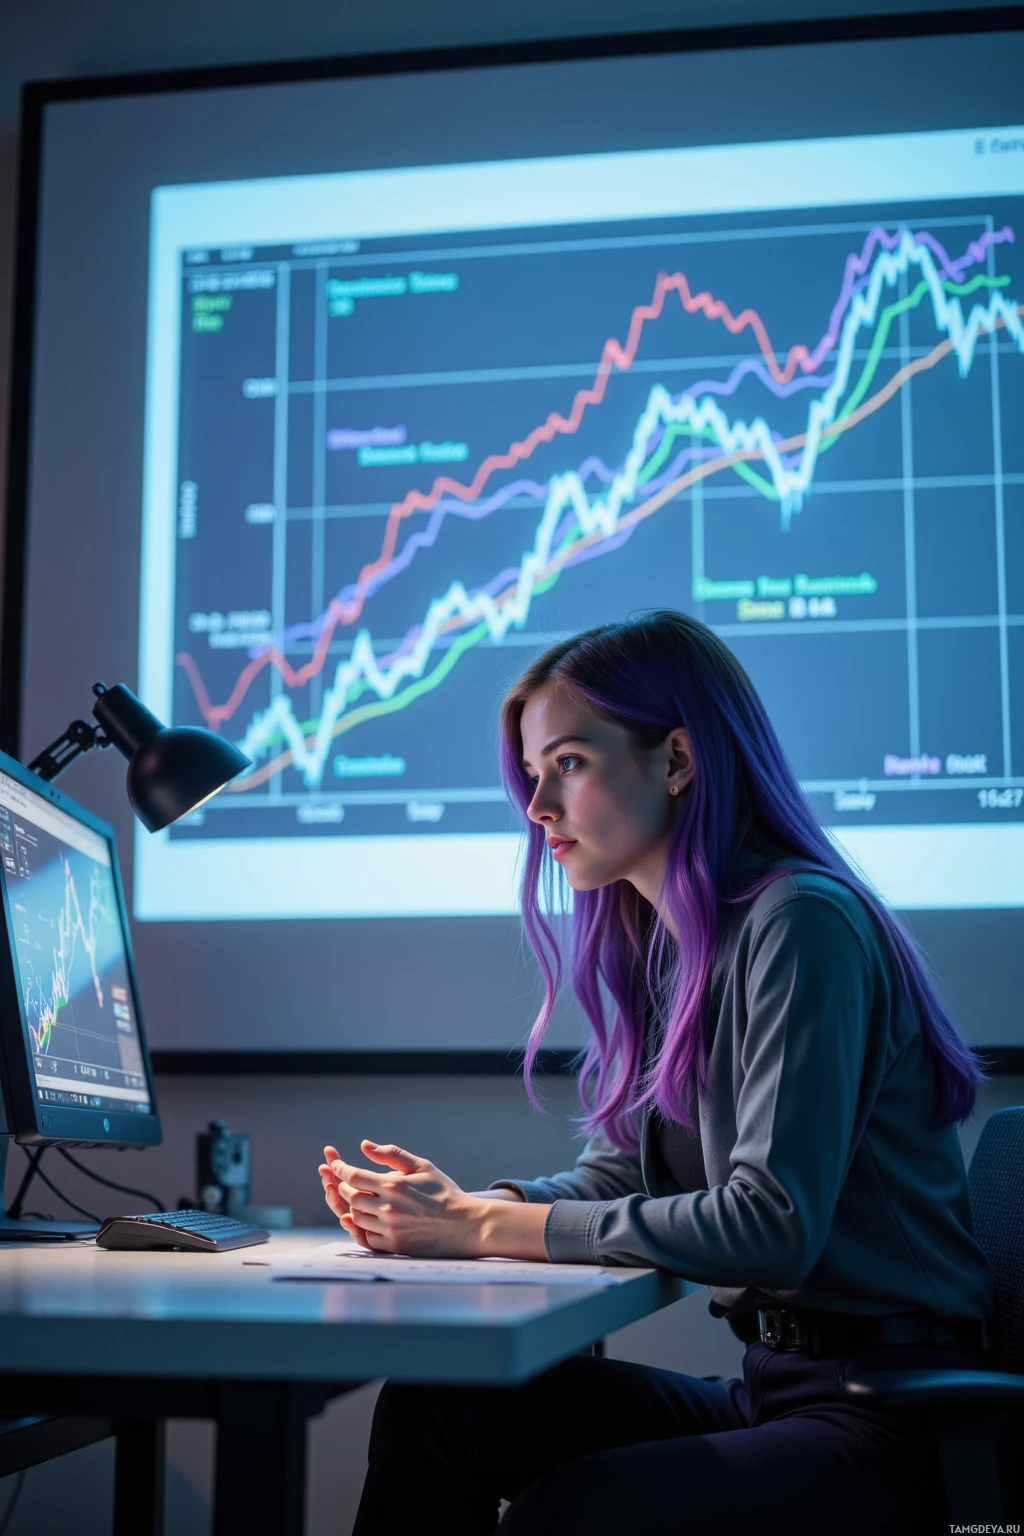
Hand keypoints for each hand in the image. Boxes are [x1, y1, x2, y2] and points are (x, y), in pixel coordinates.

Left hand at [325, 1141, 485, 1256]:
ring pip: (356, 1218)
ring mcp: (391, 1229)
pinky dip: (363, 1228)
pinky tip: (367, 1219)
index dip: (340, 1169)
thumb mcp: (422, 1166)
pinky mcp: (395, 1246)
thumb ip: (392, 1155)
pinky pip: (367, 1238)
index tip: (334, 1164)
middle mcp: (389, 1208)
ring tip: (356, 1199)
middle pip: (351, 1197)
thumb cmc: (444, 1192)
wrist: (465, 1225)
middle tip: (344, 1182)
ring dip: (351, 1207)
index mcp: (395, 1185)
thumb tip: (365, 1145)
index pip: (354, 1176)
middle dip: (343, 1187)